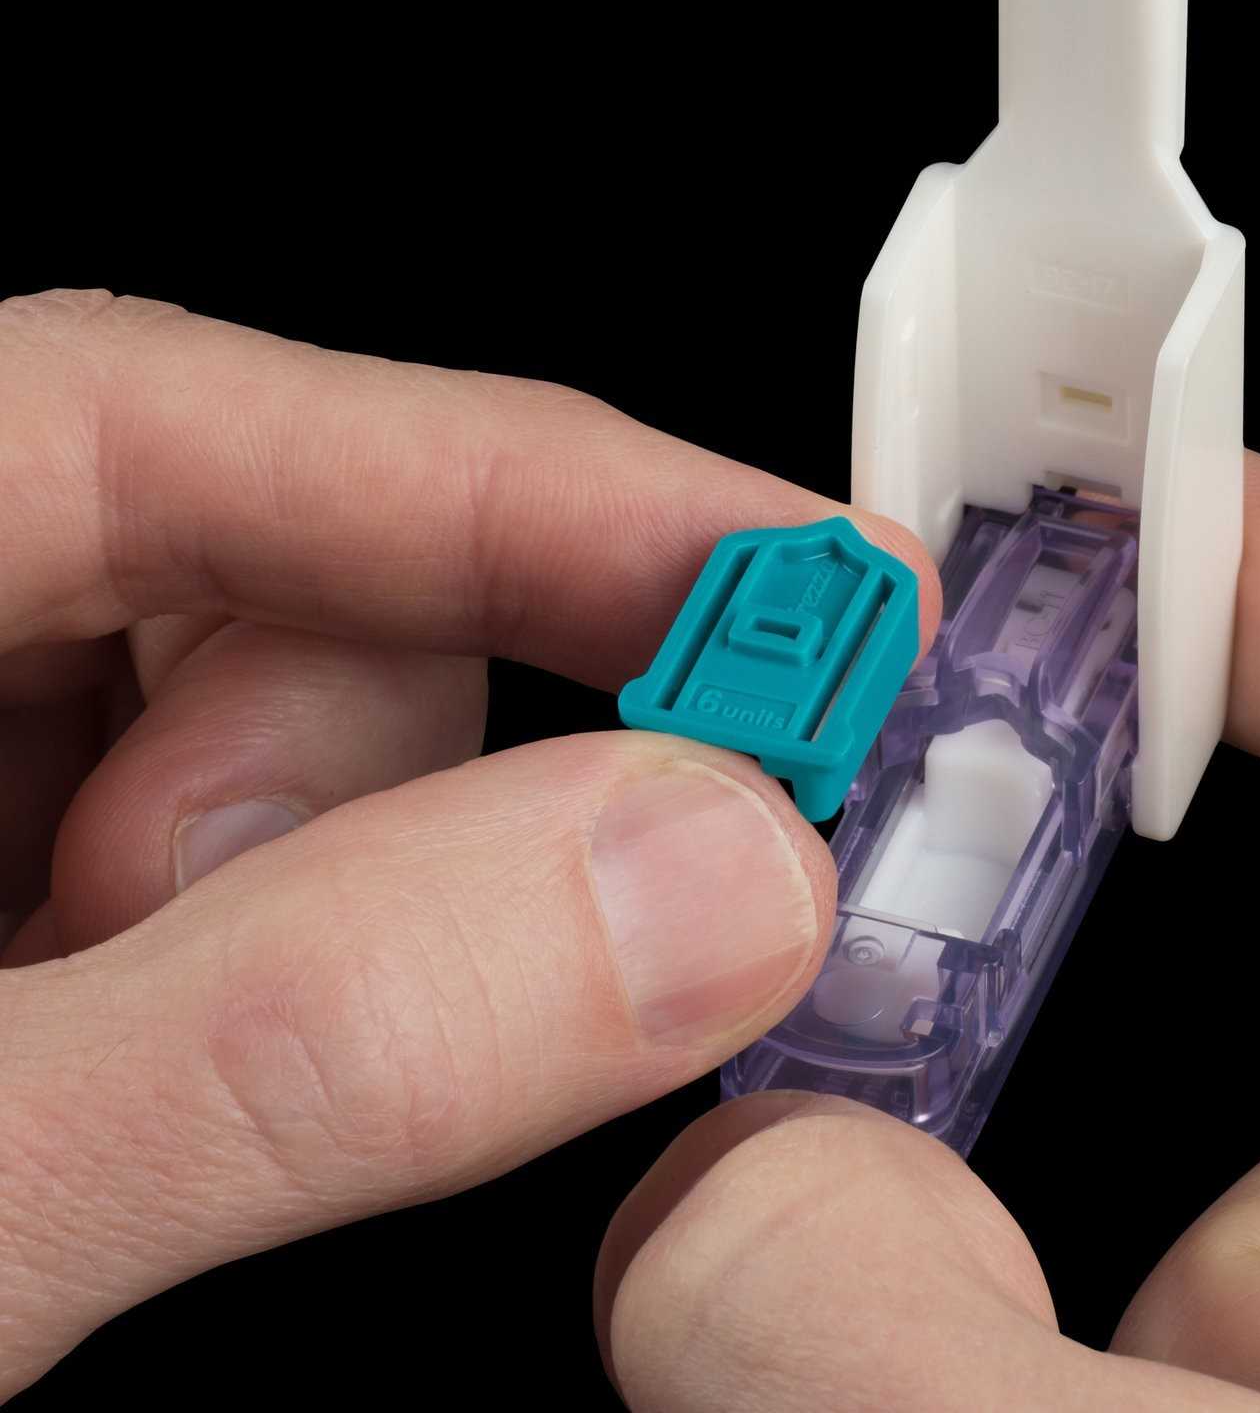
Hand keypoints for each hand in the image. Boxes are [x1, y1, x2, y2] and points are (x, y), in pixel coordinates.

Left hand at [0, 289, 936, 1398]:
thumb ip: (297, 1033)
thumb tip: (692, 888)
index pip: (194, 407)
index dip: (542, 485)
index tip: (811, 591)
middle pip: (264, 581)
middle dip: (404, 792)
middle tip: (548, 945)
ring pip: (268, 755)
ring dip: (321, 926)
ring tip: (172, 1127)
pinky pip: (228, 893)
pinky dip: (290, 989)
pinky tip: (200, 1106)